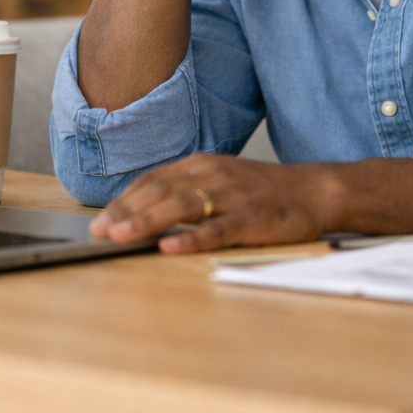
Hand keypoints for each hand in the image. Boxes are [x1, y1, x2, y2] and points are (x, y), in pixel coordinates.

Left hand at [89, 154, 336, 253]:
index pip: (152, 181)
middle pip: (160, 192)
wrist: (314, 191)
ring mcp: (233, 196)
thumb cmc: (261, 192)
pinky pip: (217, 229)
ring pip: (183, 207)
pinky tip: (169, 247)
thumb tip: (142, 211)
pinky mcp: (252, 219)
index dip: (123, 201)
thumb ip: (185, 190)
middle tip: (98, 232)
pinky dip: (191, 239)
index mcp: (201, 165)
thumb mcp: (219, 180)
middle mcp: (213, 175)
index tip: (99, 221)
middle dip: (126, 212)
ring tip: (121, 236)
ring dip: (147, 221)